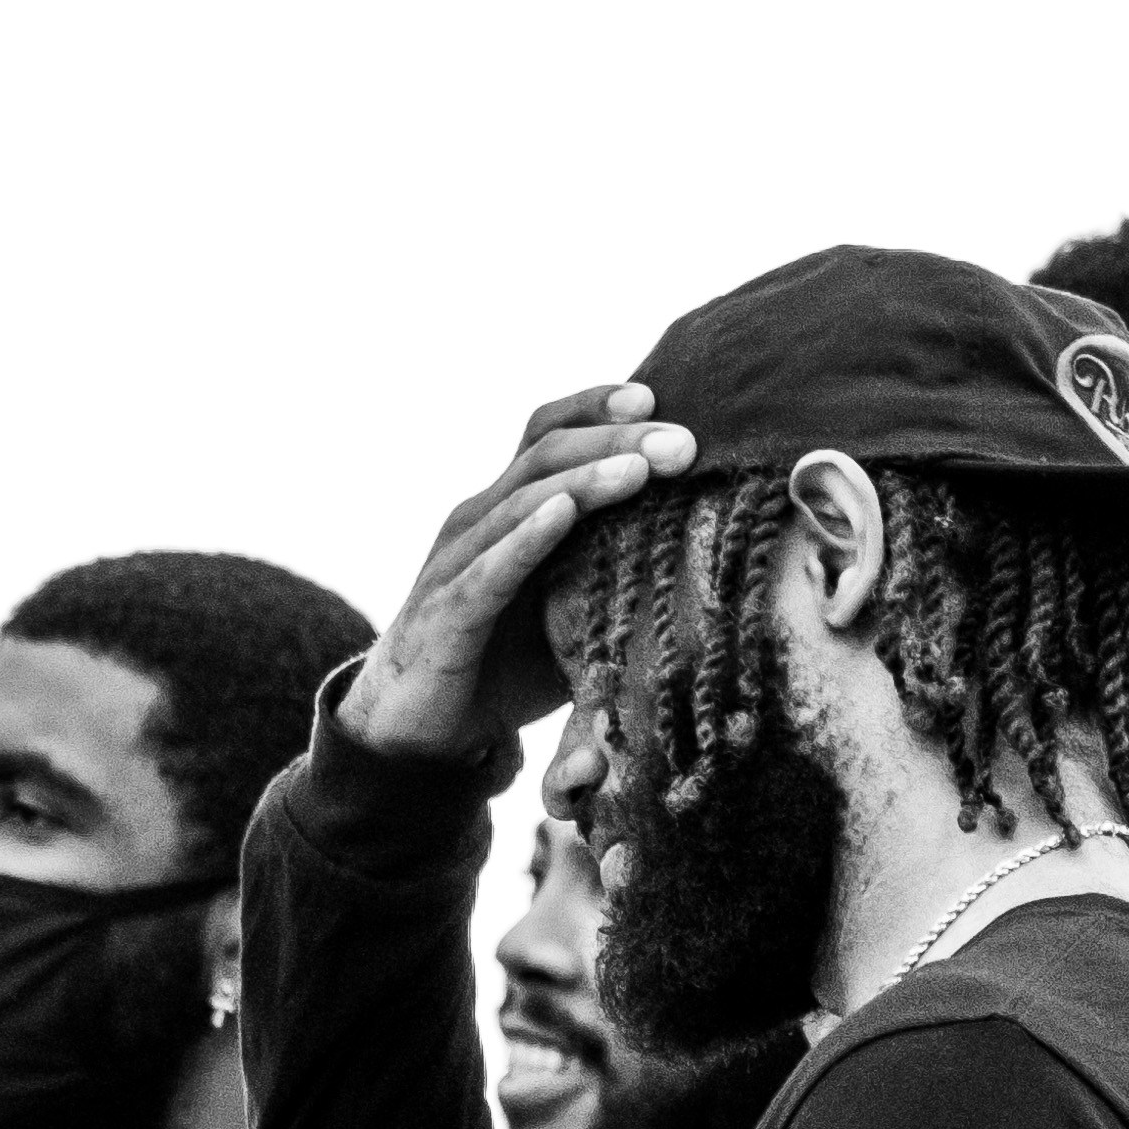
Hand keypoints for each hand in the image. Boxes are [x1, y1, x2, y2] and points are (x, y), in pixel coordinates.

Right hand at [341, 386, 698, 760]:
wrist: (422, 731)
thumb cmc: (505, 664)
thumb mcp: (572, 609)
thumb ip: (617, 575)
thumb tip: (706, 564)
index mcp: (510, 509)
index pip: (551, 433)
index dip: (599, 407)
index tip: (661, 397)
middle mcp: (481, 518)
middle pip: (548, 452)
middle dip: (617, 439)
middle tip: (683, 441)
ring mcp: (459, 560)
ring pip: (525, 500)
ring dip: (586, 480)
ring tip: (641, 468)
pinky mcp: (448, 611)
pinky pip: (491, 567)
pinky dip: (528, 537)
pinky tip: (563, 514)